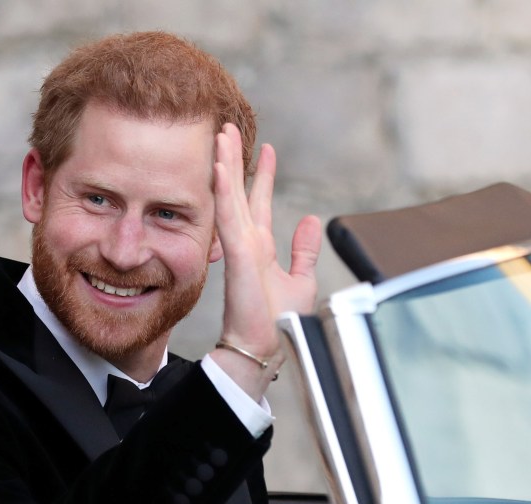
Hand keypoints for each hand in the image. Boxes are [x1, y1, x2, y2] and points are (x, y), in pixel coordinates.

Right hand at [210, 125, 320, 395]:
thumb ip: (304, 250)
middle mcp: (247, 243)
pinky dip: (224, 191)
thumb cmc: (279, 323)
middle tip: (228, 128)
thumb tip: (311, 220)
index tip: (265, 149)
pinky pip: (229, 216)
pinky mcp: (238, 255)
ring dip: (225, 165)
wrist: (265, 348)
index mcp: (260, 248)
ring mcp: (240, 248)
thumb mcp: (301, 279)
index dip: (262, 175)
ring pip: (230, 197)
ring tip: (221, 135)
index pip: (259, 202)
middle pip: (239, 192)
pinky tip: (219, 167)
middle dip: (234, 160)